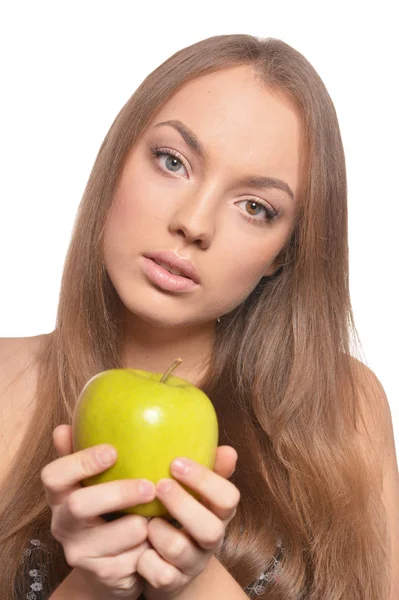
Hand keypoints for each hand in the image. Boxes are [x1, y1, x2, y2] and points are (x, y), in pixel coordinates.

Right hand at [41, 424, 155, 599]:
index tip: (112, 450)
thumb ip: (82, 455)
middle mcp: (63, 524)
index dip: (80, 462)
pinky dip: (150, 547)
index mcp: (60, 496)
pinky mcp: (103, 575)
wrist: (112, 567)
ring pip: (112, 538)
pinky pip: (132, 560)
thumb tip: (64, 426)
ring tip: (159, 514)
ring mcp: (80, 553)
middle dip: (118, 493)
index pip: (54, 476)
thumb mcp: (94, 483)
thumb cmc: (107, 509)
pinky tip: (161, 537)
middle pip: (80, 506)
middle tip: (149, 486)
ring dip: (140, 525)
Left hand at [137, 446, 239, 597]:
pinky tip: (138, 546)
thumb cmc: (181, 518)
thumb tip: (228, 449)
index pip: (228, 498)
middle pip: (211, 529)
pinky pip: (159, 574)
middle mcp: (210, 540)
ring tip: (147, 519)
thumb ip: (211, 470)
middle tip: (160, 485)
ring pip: (179, 550)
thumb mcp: (196, 495)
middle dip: (182, 505)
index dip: (205, 480)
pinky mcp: (171, 584)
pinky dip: (145, 560)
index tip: (176, 461)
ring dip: (158, 531)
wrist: (170, 567)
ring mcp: (192, 564)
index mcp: (219, 514)